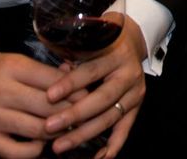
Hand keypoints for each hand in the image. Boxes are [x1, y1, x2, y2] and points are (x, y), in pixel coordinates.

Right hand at [0, 51, 74, 157]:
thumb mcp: (21, 62)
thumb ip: (48, 72)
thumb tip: (77, 78)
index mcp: (12, 67)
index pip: (52, 81)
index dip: (75, 90)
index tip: (88, 96)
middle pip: (47, 107)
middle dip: (70, 112)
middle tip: (83, 115)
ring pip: (37, 130)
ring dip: (57, 131)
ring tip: (66, 128)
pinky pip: (17, 153)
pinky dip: (35, 150)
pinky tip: (40, 141)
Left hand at [43, 16, 147, 156]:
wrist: (130, 40)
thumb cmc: (101, 40)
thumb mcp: (88, 41)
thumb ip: (72, 57)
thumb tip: (53, 76)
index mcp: (115, 54)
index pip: (91, 71)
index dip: (70, 84)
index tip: (49, 96)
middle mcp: (128, 73)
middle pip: (101, 98)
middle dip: (74, 115)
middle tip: (49, 127)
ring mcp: (135, 92)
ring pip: (110, 117)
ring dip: (84, 134)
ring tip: (60, 146)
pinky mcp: (137, 106)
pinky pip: (125, 129)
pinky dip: (113, 146)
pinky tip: (98, 158)